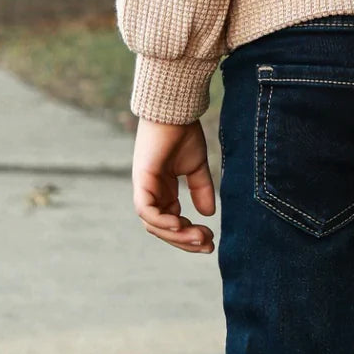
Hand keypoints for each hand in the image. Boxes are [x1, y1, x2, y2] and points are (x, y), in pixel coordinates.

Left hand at [132, 117, 215, 254]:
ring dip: (177, 235)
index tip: (211, 239)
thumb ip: (201, 188)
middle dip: (185, 240)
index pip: (172, 223)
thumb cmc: (184, 132)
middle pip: (163, 229)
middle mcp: (151, 192)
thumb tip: (208, 214)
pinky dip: (161, 221)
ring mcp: (144, 187)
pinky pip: (146, 210)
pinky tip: (180, 224)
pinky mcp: (141, 179)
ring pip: (154, 224)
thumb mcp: (196, 166)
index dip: (190, 234)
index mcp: (163, 191)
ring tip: (199, 236)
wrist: (176, 109)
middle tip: (208, 245)